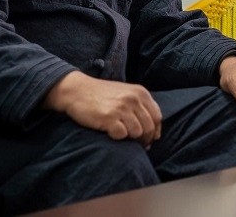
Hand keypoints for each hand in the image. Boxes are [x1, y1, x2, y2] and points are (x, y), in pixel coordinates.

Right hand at [42, 71, 161, 145]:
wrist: (77, 90)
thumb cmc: (102, 95)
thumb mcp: (126, 94)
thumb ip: (141, 108)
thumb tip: (155, 134)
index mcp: (141, 93)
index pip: (157, 117)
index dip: (154, 131)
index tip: (148, 139)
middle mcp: (133, 99)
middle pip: (149, 127)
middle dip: (144, 139)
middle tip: (136, 144)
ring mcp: (121, 108)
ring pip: (137, 133)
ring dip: (130, 139)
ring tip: (121, 136)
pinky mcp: (108, 118)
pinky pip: (122, 135)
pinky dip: (117, 137)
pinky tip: (110, 133)